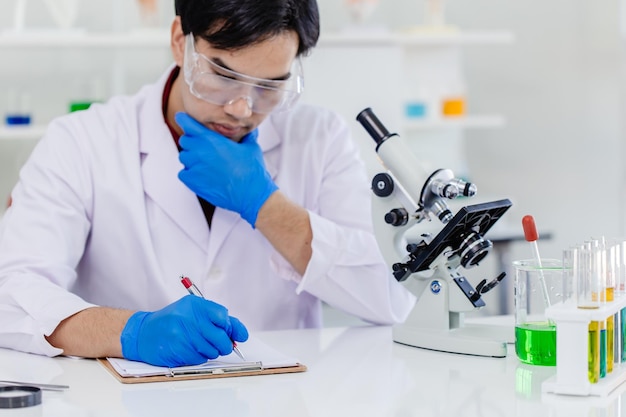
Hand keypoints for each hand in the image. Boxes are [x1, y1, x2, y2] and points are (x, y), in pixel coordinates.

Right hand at [120, 295, 247, 366]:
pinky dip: (198, 358)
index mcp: (195, 305)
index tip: (232, 333)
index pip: (223, 316)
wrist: (144, 333)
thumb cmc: (172, 321)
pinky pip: (199, 359)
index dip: (230, 327)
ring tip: (199, 345)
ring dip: (210, 352)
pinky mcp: (177, 350)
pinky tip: (189, 350)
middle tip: (221, 345)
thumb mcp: (192, 311)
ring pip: (212, 350)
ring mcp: (182, 335)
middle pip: (221, 337)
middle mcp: (189, 318)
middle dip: (225, 345)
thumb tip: (241, 333)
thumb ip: (217, 319)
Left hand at [175, 112, 277, 226]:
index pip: (187, 123)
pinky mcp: (193, 182)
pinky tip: (202, 175)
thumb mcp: (251, 148)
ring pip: (183, 157)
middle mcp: (200, 152)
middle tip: (203, 147)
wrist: (251, 194)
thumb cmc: (252, 171)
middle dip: (192, 141)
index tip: (183, 118)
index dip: (184, 119)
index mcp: (212, 140)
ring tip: (204, 163)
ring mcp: (195, 168)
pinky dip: (189, 173)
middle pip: (184, 140)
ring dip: (191, 158)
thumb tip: (252, 128)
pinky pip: (183, 173)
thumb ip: (248, 135)